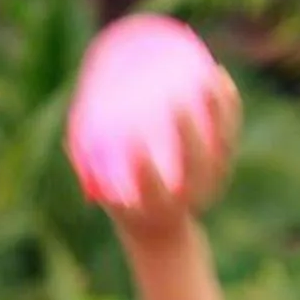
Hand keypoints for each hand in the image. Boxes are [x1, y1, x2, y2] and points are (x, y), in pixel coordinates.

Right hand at [94, 68, 239, 241]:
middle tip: (176, 101)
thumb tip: (69, 136)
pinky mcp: (226, 161)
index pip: (153, 189)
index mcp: (158, 207)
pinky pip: (230, 127)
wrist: (163, 227)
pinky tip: (218, 72)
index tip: (135, 145)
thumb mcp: (104, 193)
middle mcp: (191, 194)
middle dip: (189, 133)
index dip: (147, 169)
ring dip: (217, 108)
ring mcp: (213, 177)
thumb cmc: (125, 203)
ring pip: (221, 139)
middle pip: (195, 160)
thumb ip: (89, 169)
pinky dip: (227, 102)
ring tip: (209, 74)